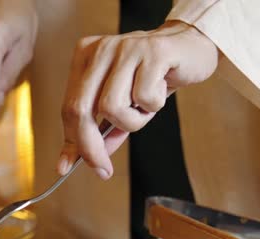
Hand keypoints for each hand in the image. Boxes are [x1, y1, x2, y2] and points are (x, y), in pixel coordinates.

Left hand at [59, 21, 217, 178]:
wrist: (190, 48)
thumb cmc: (153, 78)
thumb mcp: (123, 105)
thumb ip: (102, 130)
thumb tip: (81, 160)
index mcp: (85, 57)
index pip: (69, 107)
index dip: (71, 141)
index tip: (68, 168)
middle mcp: (101, 49)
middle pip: (81, 108)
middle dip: (90, 147)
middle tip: (103, 169)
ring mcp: (125, 48)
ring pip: (112, 107)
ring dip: (133, 120)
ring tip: (146, 106)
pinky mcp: (152, 51)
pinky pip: (143, 98)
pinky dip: (154, 105)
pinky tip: (161, 88)